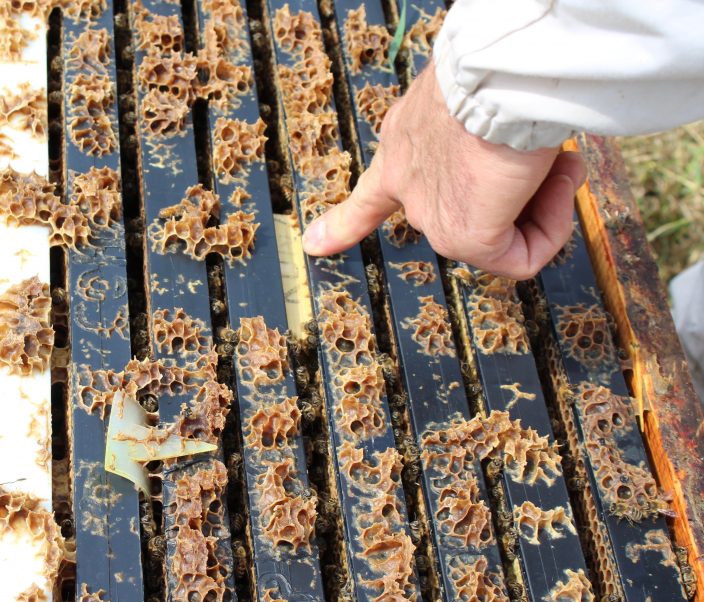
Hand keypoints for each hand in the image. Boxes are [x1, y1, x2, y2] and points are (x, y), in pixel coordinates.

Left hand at [301, 67, 586, 279]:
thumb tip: (509, 160)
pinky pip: (522, 258)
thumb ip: (474, 138)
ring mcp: (435, 217)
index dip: (341, 224)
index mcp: (400, 149)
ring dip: (545, 199)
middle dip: (521, 190)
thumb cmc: (491, 74)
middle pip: (470, 214)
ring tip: (550, 157)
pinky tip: (556, 181)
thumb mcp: (464, 101)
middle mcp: (410, 186)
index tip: (314, 243)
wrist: (498, 74)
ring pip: (506, 236)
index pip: (367, 197)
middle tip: (543, 152)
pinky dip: (552, 227)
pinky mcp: (468, 238)